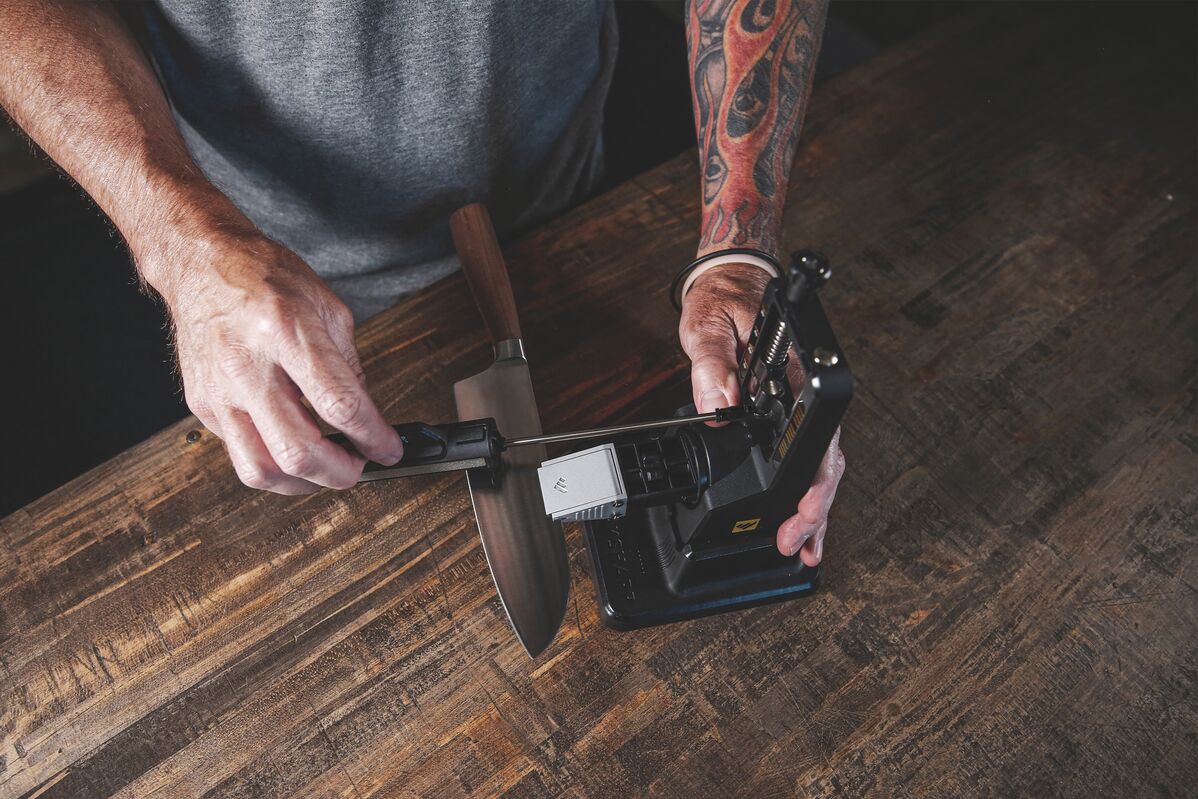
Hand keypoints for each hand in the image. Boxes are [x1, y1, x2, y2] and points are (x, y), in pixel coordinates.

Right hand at [148, 228, 403, 493]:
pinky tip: (294, 449)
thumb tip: (368, 418)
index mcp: (287, 332)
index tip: (390, 450)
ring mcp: (219, 390)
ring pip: (261, 470)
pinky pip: (240, 454)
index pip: (339, 405)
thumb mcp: (327, 308)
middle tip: (360, 466)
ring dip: (304, 484)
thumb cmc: (264, 277)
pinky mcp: (203, 405)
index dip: (373, 437)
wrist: (201, 262)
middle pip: (297, 451)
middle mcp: (248, 365)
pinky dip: (275, 464)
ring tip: (327, 469)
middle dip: (340, 473)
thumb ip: (349, 368)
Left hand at [679, 262, 844, 565]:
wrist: (730, 285)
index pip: (817, 430)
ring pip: (818, 467)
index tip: (802, 506)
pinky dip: (799, 495)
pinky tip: (798, 523)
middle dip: (814, 507)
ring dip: (812, 510)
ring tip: (802, 548)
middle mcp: (803, 392)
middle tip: (795, 542)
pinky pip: (799, 460)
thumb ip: (713, 362)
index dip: (815, 476)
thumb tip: (718, 401)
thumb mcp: (709, 325)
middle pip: (825, 459)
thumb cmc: (725, 300)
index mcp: (796, 370)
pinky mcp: (783, 418)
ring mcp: (796, 408)